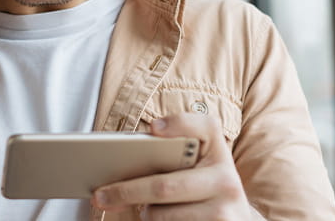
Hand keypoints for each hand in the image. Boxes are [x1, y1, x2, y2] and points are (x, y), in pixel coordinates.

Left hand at [92, 113, 263, 219]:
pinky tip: (157, 220)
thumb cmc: (201, 189)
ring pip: (162, 214)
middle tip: (100, 196)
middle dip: (126, 192)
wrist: (234, 220)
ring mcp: (225, 211)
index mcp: (219, 153)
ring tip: (146, 209)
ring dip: (145, 213)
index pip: (206, 126)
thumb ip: (171, 157)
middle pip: (164, 186)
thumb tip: (120, 170)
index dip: (179, 124)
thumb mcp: (195, 168)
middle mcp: (227, 180)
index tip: (153, 128)